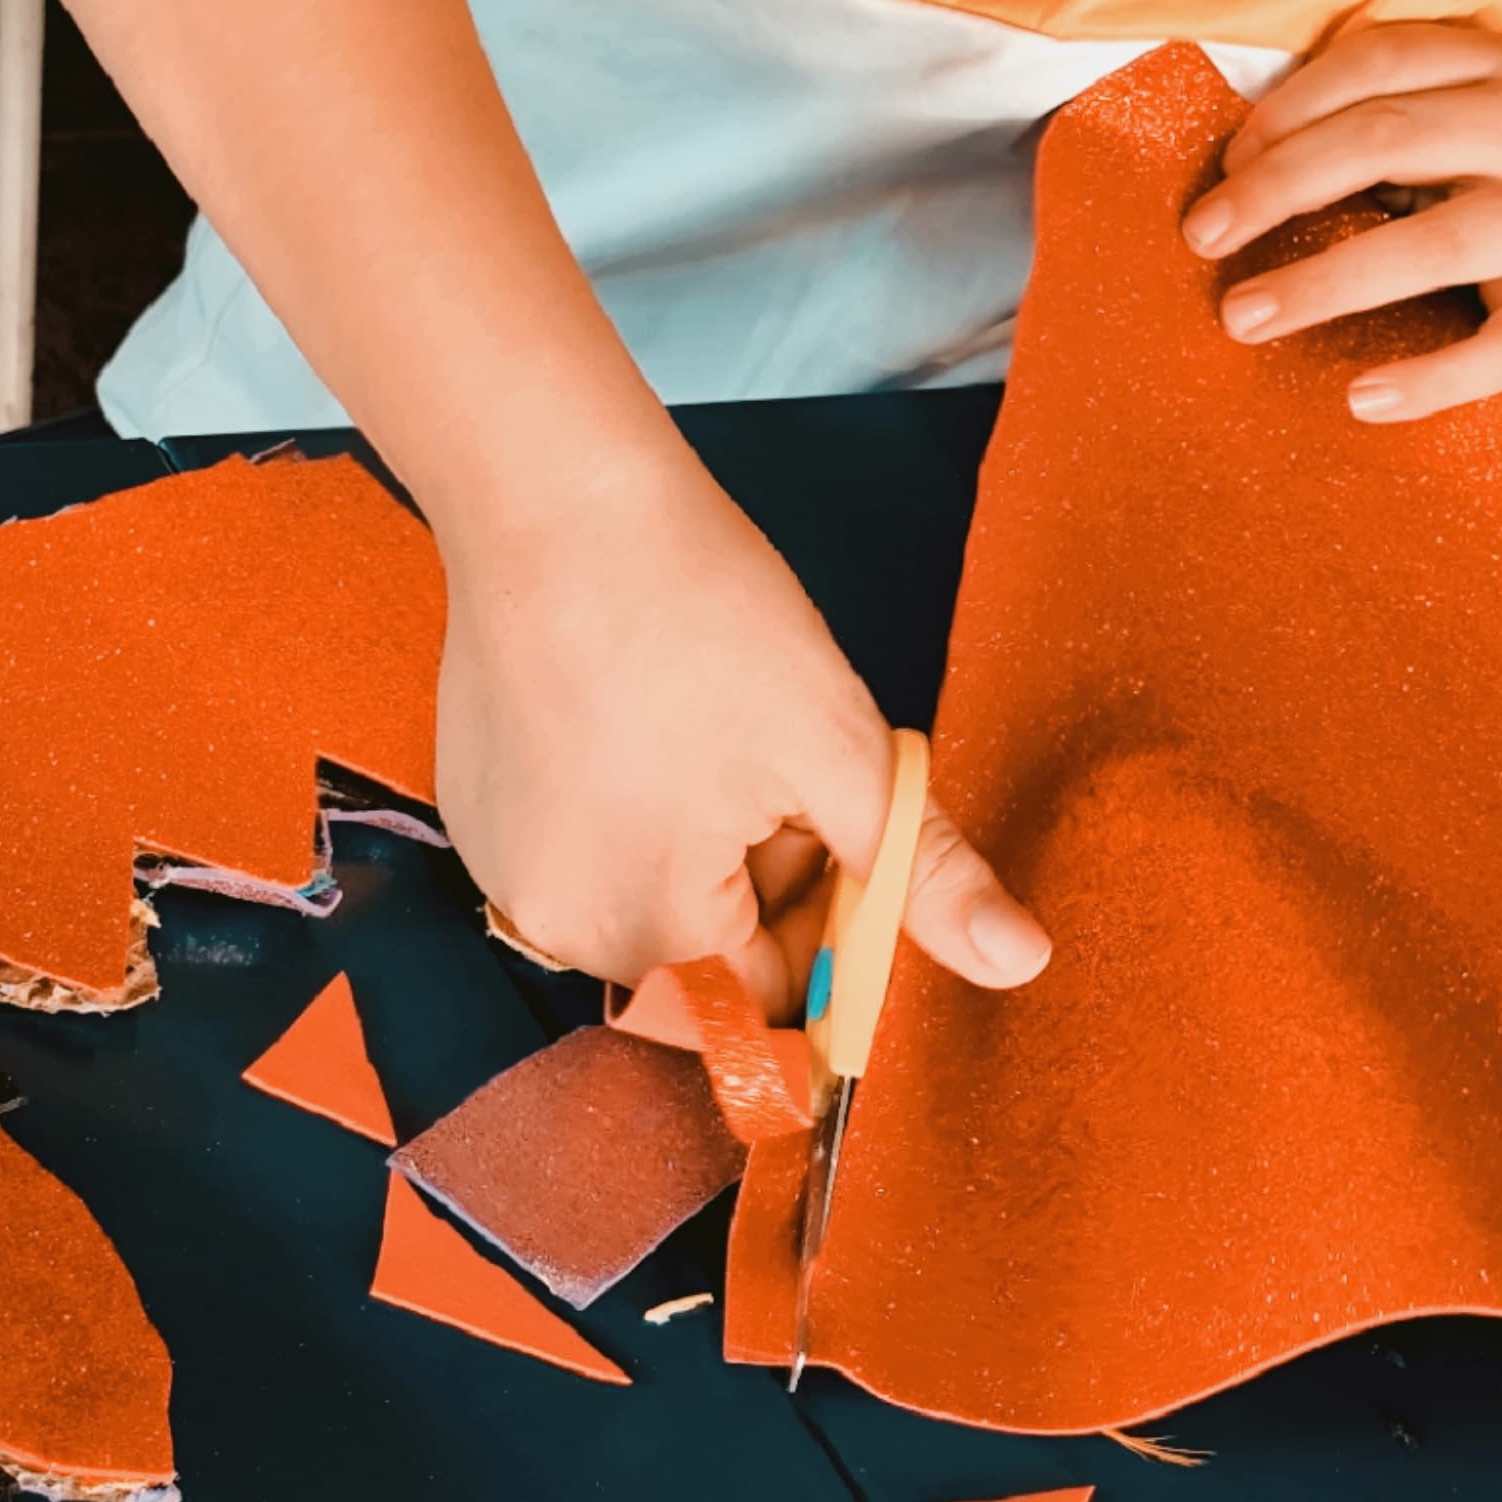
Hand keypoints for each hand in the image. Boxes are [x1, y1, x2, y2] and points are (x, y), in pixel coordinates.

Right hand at [429, 424, 1049, 1009]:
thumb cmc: (697, 614)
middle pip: (716, 955)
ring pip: (658, 896)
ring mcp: (509, 869)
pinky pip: (593, 847)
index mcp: (649, 938)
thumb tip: (1018, 963)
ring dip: (720, 841)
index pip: (779, 1002)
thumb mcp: (839, 751)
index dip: (846, 927)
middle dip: (782, 879)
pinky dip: (647, 806)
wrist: (557, 498)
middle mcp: (558, 929)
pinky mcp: (483, 811)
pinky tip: (665, 717)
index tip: (870, 847)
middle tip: (805, 769)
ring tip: (734, 730)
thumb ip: (921, 875)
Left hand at [1180, 23, 1501, 422]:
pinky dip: (1431, 380)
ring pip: (1434, 246)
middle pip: (1386, 140)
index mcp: (1493, 64)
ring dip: (1325, 282)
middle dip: (1279, 188)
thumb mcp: (1447, 118)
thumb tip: (1230, 172)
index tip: (1225, 169)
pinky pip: (1500, 351)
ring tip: (1242, 316)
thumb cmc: (1492, 179)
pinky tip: (1361, 398)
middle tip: (1202, 238)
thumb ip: (1364, 120)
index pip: (1373, 64)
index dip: (1285, 112)